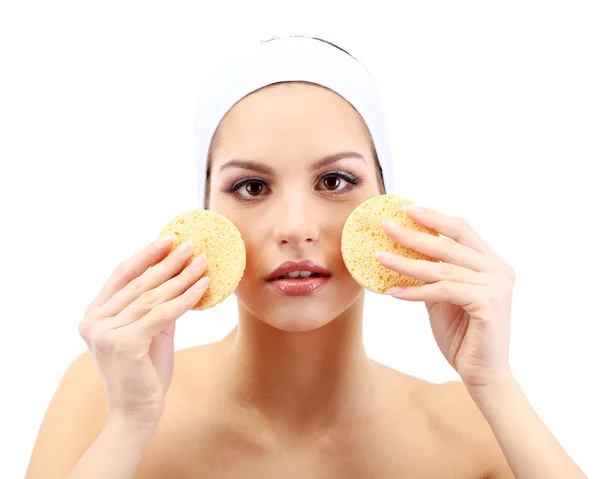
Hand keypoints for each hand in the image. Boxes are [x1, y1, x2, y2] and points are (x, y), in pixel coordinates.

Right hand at [78, 235, 208, 425]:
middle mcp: (93, 322)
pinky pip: (162, 314)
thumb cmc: (144, 372)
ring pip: (152, 297)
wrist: (137, 412)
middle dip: (168, 261)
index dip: (146, 255)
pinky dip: (186, 298)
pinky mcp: (124, 344)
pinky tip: (203, 285)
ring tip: (203, 261)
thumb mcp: (148, 331)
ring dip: (181, 276)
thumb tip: (178, 273)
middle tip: (191, 244)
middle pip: (139, 283)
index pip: (121, 276)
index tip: (168, 238)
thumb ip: (155, 305)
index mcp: (93, 315)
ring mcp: (105, 333)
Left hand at [377, 204, 515, 391]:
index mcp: (492, 263)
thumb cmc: (463, 335)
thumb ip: (433, 275)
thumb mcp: (443, 298)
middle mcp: (499, 270)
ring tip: (379, 258)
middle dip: (414, 234)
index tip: (406, 209)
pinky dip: (415, 291)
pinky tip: (392, 292)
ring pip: (442, 268)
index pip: (461, 230)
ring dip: (406, 263)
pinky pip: (442, 291)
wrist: (482, 374)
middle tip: (386, 226)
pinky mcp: (488, 304)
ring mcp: (497, 286)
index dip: (434, 218)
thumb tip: (400, 253)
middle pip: (450, 244)